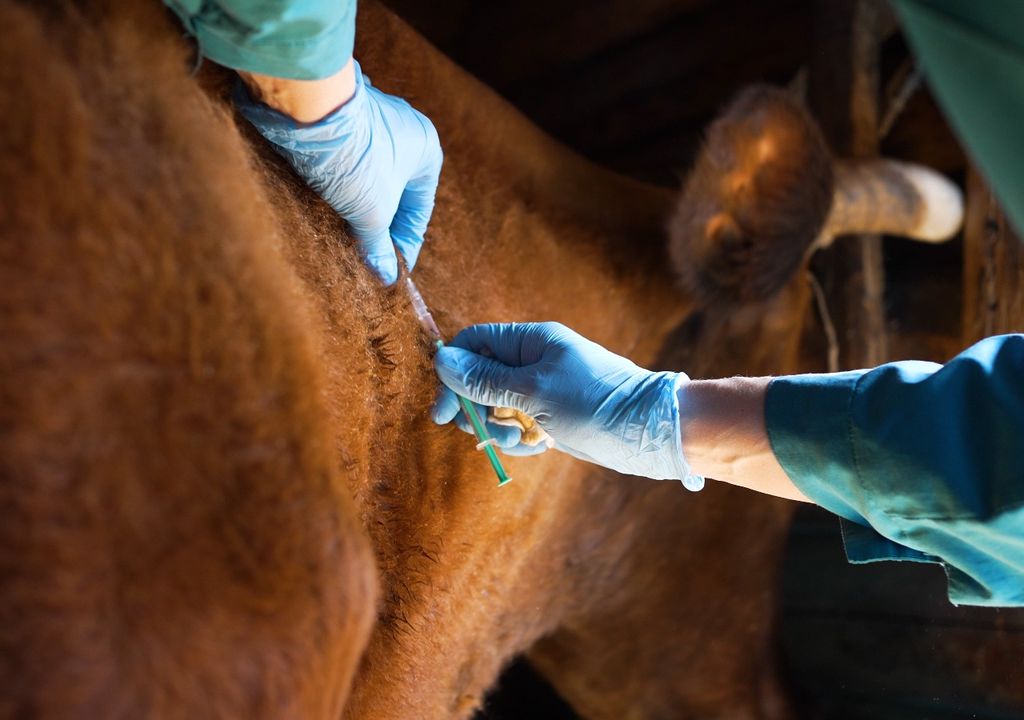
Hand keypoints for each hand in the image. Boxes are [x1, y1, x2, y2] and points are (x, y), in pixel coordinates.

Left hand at [235, 61, 442, 284]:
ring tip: (343, 234)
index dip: (405, 245)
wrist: (307, 110)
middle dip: (378, 225)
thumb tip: (385, 277)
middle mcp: (405, 129)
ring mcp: (372, 118)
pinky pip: (347, 159)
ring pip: (370, 176)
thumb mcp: (371, 213)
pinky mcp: (340, 117)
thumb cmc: (353, 158)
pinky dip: (339, 183)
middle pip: (395, 192)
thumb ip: (379, 247)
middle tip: (364, 256)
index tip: (391, 270)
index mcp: (426, 150)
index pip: (419, 209)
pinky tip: (325, 202)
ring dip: (358, 205)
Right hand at [432, 322, 703, 486]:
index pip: (475, 344)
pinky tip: (535, 448)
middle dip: (475, 407)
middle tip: (478, 431)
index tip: (442, 410)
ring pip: (498, 406)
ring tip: (517, 442)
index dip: (453, 373)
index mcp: (531, 341)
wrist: (648, 432)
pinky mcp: (553, 416)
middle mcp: (535, 361)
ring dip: (497, 427)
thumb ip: (486, 378)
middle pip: (481, 378)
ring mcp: (544, 390)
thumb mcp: (533, 390)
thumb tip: (443, 360)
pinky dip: (519, 440)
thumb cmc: (593, 402)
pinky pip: (520, 425)